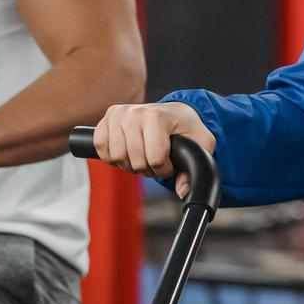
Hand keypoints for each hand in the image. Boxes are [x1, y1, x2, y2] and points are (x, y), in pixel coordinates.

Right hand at [91, 102, 215, 198]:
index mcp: (157, 116)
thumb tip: (182, 190)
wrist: (173, 112)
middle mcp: (135, 112)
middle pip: (135, 161)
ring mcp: (118, 115)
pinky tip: (127, 153)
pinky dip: (113, 157)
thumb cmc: (186, 128)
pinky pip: (101, 148)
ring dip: (130, 164)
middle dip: (147, 168)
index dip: (164, 169)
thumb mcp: (201, 144)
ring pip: (117, 157)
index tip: (170, 162)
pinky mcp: (105, 120)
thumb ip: (195, 168)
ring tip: (142, 156)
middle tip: (155, 161)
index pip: (155, 158)